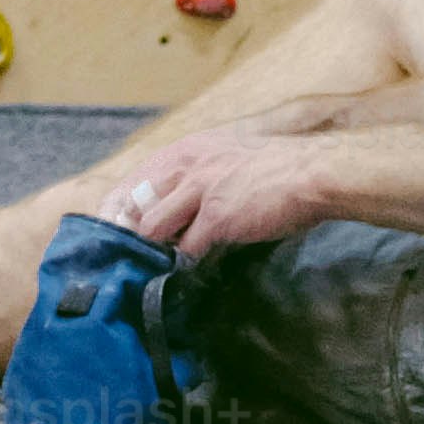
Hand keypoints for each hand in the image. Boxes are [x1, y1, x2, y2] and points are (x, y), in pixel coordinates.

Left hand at [106, 131, 344, 256]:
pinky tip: (187, 272)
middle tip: (124, 255)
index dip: (119, 206)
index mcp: (187, 150)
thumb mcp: (227, 156)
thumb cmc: (276, 166)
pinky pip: (187, 248)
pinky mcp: (216, 218)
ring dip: (155, 249)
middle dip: (127, 231)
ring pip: (153, 227)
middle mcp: (186, 167)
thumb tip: (181, 202)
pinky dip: (184, 263)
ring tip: (155, 266)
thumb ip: (200, 175)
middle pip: (135, 204)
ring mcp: (199, 192)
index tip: (111, 227)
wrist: (311, 172)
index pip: (135, 178)